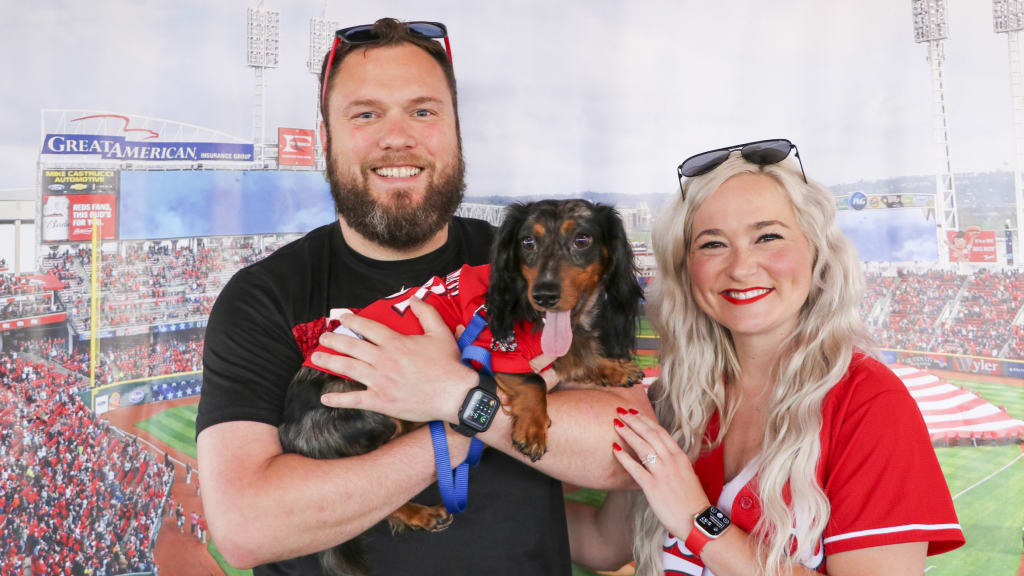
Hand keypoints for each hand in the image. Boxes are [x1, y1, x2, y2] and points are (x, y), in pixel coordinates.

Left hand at [317, 296, 476, 423]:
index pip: (368, 327)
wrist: (454, 394)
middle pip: (352, 346)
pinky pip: (355, 400)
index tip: (343, 318)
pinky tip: (325, 398)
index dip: (353, 321)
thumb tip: (415, 299)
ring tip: (316, 357)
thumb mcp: (441, 333)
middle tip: (323, 337)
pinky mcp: (381, 401)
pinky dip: (338, 400)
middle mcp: (384, 360)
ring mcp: (380, 381)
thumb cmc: (449, 365)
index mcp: (396, 343)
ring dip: (330, 362)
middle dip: (334, 340)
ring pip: (349, 368)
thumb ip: (426, 313)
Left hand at [612, 410, 709, 539]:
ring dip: (628, 433)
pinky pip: (635, 468)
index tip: (635, 413)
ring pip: (642, 447)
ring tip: (616, 424)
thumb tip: (661, 454)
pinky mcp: (652, 487)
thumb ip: (673, 462)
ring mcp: (662, 473)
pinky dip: (624, 457)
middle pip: (650, 435)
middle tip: (621, 412)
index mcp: (680, 456)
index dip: (646, 421)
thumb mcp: (686, 474)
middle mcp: (671, 461)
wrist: (696, 520)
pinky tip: (615, 449)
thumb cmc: (691, 500)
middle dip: (634, 421)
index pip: (660, 432)